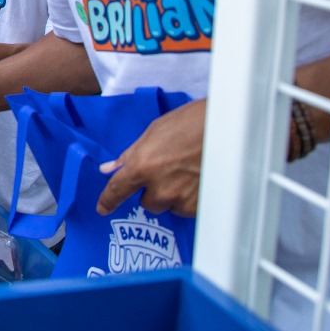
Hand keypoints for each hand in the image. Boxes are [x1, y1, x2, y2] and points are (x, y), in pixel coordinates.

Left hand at [96, 98, 205, 217]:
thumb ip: (130, 155)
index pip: (117, 190)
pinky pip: (187, 208)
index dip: (108, 201)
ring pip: (169, 206)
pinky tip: (198, 179)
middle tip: (167, 171)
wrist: (227, 127)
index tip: (102, 208)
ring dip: (172, 195)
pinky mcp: (200, 206)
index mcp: (142, 166)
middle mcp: (160, 188)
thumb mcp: (154, 132)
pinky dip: (189, 198)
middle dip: (153, 190)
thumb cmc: (190, 122)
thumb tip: (110, 169)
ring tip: (186, 172)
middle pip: (147, 202)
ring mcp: (181, 200)